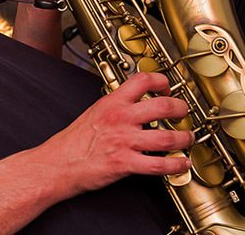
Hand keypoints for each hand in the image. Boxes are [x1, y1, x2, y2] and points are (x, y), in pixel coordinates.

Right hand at [35, 72, 193, 195]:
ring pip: (167, 137)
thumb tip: (133, 101)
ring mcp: (124, 141)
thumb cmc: (73, 141)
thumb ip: (116, 105)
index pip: (144, 80)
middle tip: (184, 113)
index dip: (163, 82)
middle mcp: (120, 118)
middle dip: (181, 110)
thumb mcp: (94, 112)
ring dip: (184, 138)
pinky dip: (176, 165)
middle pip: (163, 106)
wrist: (57, 163)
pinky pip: (158, 165)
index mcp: (112, 102)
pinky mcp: (124, 163)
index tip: (168, 89)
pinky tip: (182, 164)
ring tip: (187, 139)